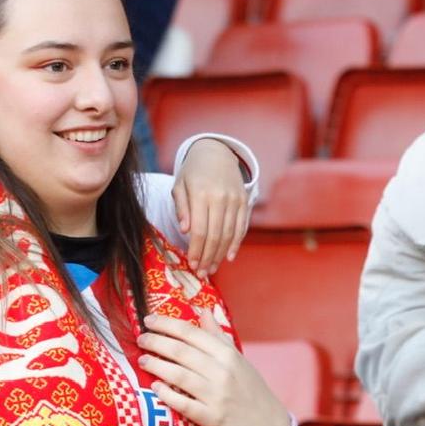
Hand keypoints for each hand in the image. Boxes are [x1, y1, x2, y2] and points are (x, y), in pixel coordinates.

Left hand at [137, 314, 293, 425]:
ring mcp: (216, 395)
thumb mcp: (238, 359)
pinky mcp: (212, 418)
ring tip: (142, 360)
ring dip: (157, 365)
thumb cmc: (251, 390)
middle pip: (181, 351)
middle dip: (156, 342)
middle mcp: (222, 372)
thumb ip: (218, 336)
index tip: (149, 320)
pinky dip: (167, 395)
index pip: (191, 333)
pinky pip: (184, 404)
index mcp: (228, 354)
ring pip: (179, 375)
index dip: (167, 324)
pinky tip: (155, 388)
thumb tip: (203, 311)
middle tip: (141, 338)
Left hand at [172, 139, 251, 273]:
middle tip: (202, 272)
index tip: (192, 264)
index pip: (199, 230)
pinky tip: (228, 256)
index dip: (196, 250)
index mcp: (200, 193)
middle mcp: (220, 197)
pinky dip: (236, 243)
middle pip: (215, 235)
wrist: (217, 152)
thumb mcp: (179, 185)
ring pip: (229, 234)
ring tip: (212, 267)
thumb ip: (181, 208)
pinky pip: (241, 227)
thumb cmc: (193, 172)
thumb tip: (185, 231)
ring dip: (220, 254)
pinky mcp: (245, 202)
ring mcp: (235, 199)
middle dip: (208, 257)